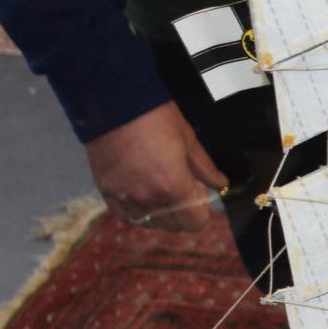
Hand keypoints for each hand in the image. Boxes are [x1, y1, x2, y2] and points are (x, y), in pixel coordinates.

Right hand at [86, 102, 226, 232]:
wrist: (112, 103)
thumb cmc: (156, 117)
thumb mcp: (188, 139)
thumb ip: (205, 168)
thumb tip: (221, 184)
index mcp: (174, 187)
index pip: (195, 223)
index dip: (200, 211)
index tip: (197, 194)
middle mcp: (149, 199)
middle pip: (173, 225)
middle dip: (182, 212)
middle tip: (178, 188)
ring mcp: (125, 197)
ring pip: (150, 223)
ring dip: (159, 213)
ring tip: (157, 190)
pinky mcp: (105, 192)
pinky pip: (125, 216)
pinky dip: (136, 211)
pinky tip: (139, 195)